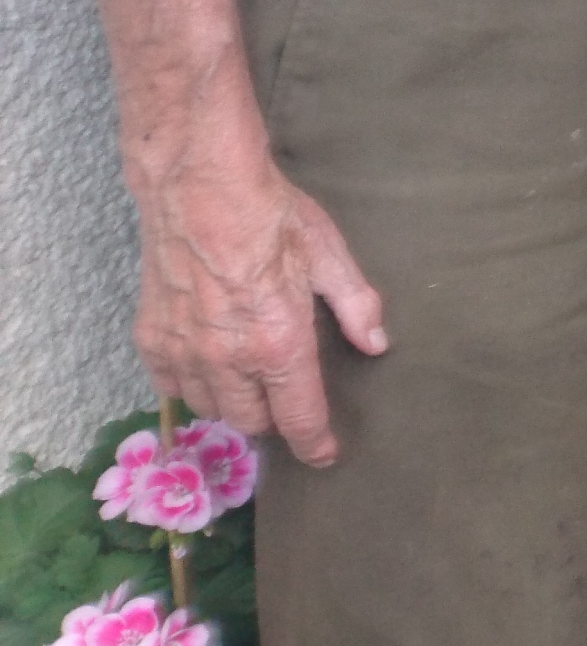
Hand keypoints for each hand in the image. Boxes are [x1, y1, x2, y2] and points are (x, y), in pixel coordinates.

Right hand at [130, 145, 386, 466]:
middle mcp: (228, 359)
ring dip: (235, 404)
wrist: (199, 188)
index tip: (325, 456)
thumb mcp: (329, 255)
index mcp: (278, 344)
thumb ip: (355, 305)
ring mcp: (184, 352)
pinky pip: (172, 387)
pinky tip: (211, 366)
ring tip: (252, 383)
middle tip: (288, 401)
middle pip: (252, 422)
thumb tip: (376, 344)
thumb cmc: (271, 216)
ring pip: (211, 410)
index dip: (315, 444)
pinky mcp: (151, 340)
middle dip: (275, 420)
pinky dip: (194, 386)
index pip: (299, 418)